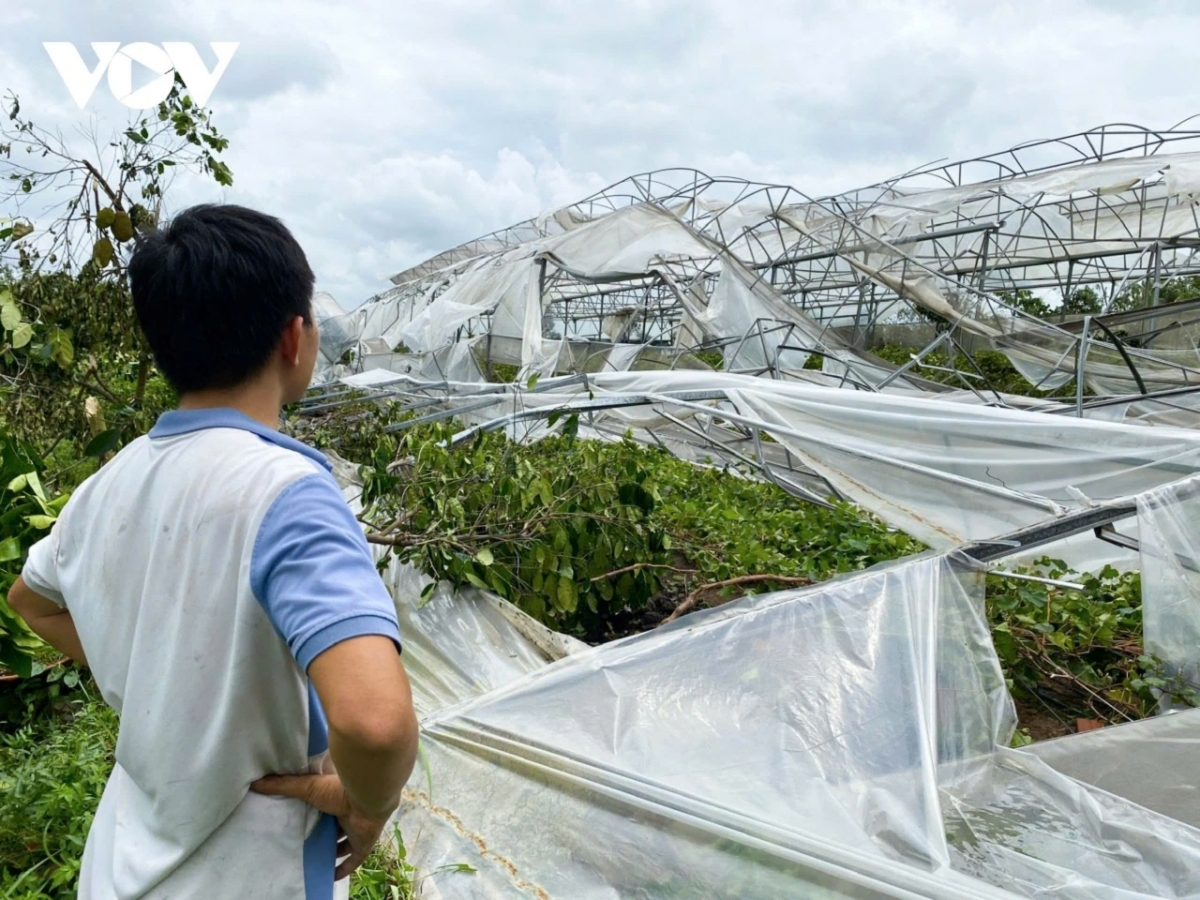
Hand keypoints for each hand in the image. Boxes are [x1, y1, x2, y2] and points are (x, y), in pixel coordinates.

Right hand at [251, 773, 390, 879]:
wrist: (368, 797)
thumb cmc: (338, 789)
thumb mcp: (307, 786)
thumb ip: (283, 784)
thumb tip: (256, 782)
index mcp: (337, 797)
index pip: (325, 805)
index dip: (315, 812)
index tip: (300, 818)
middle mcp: (348, 813)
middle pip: (334, 826)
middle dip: (323, 833)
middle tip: (304, 843)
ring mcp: (357, 829)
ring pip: (344, 843)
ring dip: (333, 850)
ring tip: (314, 858)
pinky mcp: (364, 844)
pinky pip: (354, 860)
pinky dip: (344, 869)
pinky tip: (331, 876)